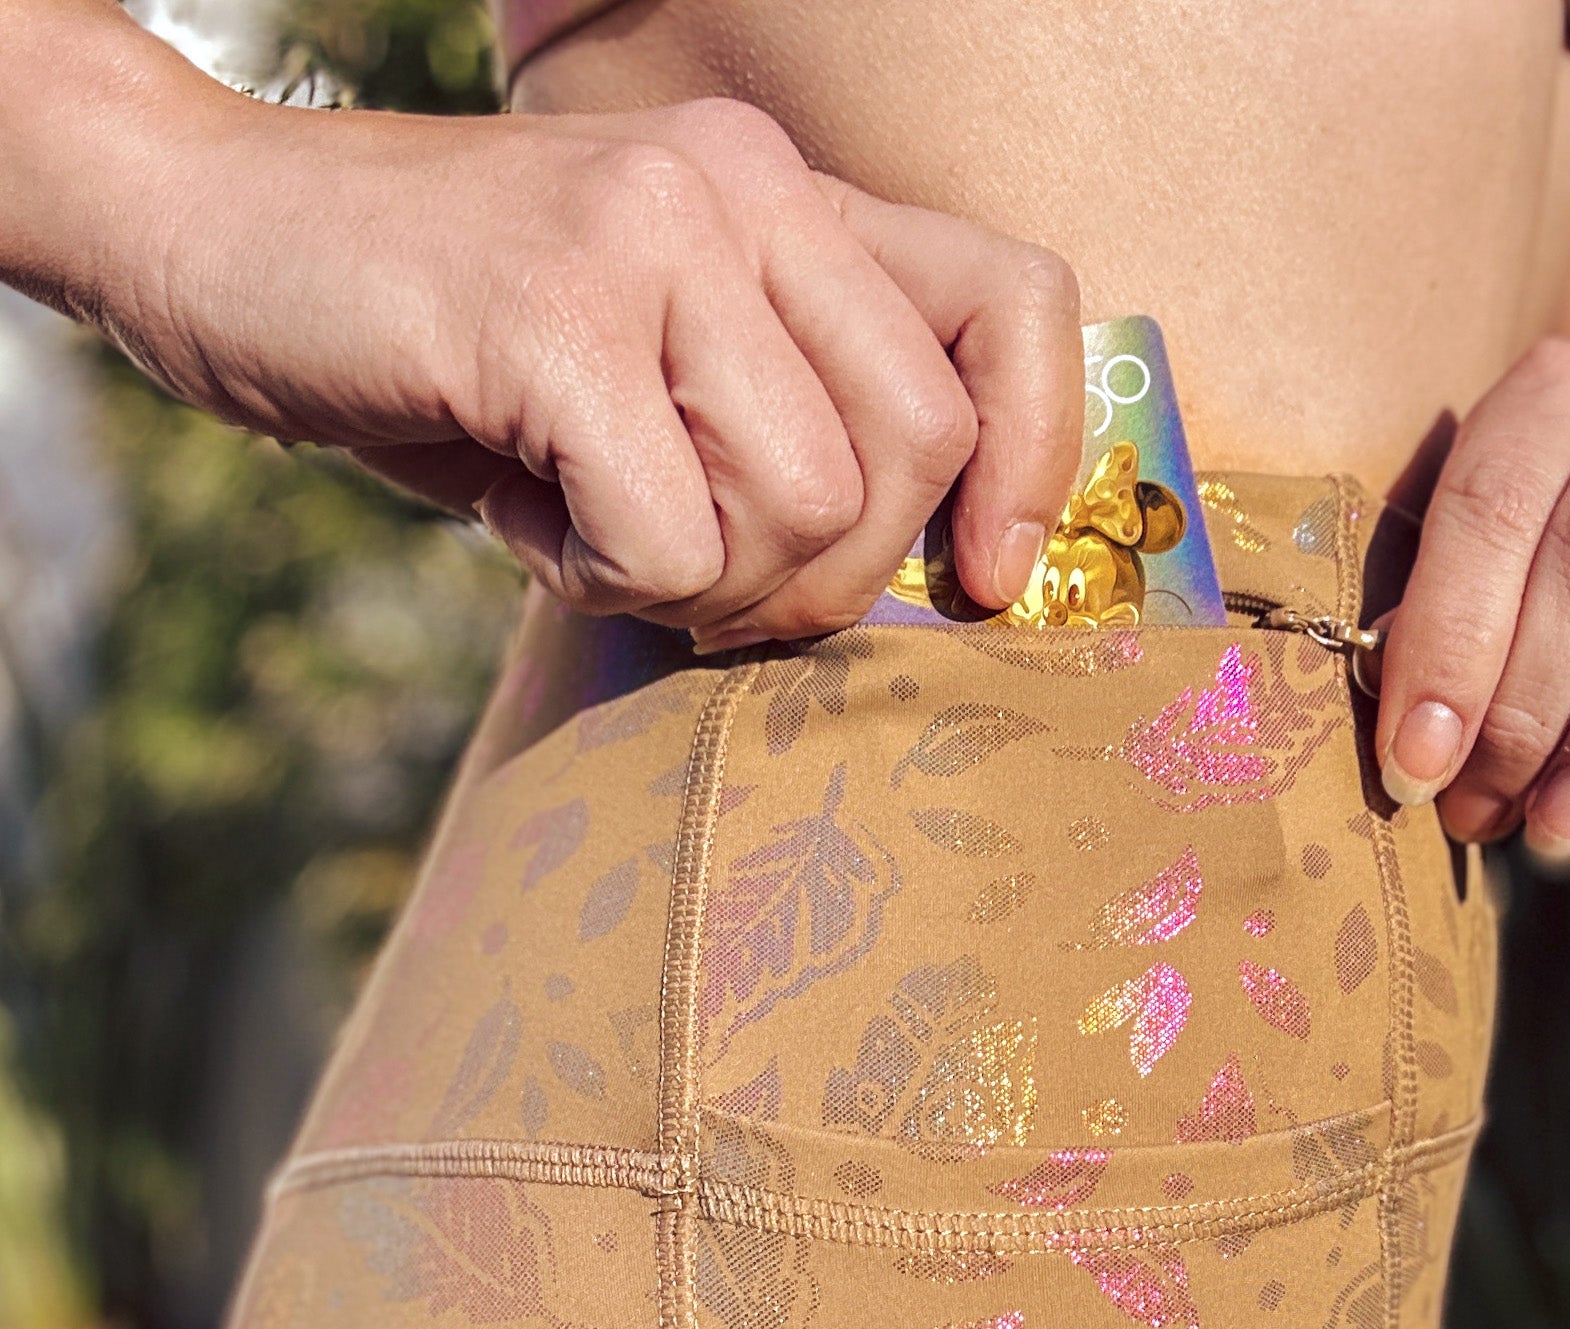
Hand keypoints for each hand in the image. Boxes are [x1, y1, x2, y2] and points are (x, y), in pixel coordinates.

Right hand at [118, 88, 1081, 642]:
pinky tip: (537, 524)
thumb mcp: (660, 371)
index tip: (983, 573)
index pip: (1015, 303)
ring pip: (808, 505)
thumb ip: (797, 430)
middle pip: (917, 448)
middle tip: (709, 578)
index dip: (1035, 459)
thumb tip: (940, 578)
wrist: (216, 237)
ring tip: (600, 531)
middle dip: (826, 574)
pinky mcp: (555, 311)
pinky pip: (672, 535)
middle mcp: (744, 186)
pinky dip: (611, 580)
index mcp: (791, 198)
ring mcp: (652, 233)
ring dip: (709, 584)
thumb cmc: (461, 351)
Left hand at [1373, 339, 1569, 854]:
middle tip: (1483, 812)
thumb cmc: (1568, 576)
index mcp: (1563, 393)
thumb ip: (1444, 631)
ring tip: (1565, 825)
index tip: (1413, 763)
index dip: (1447, 641)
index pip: (1492, 501)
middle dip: (1528, 706)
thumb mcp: (1492, 582)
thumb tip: (1413, 737)